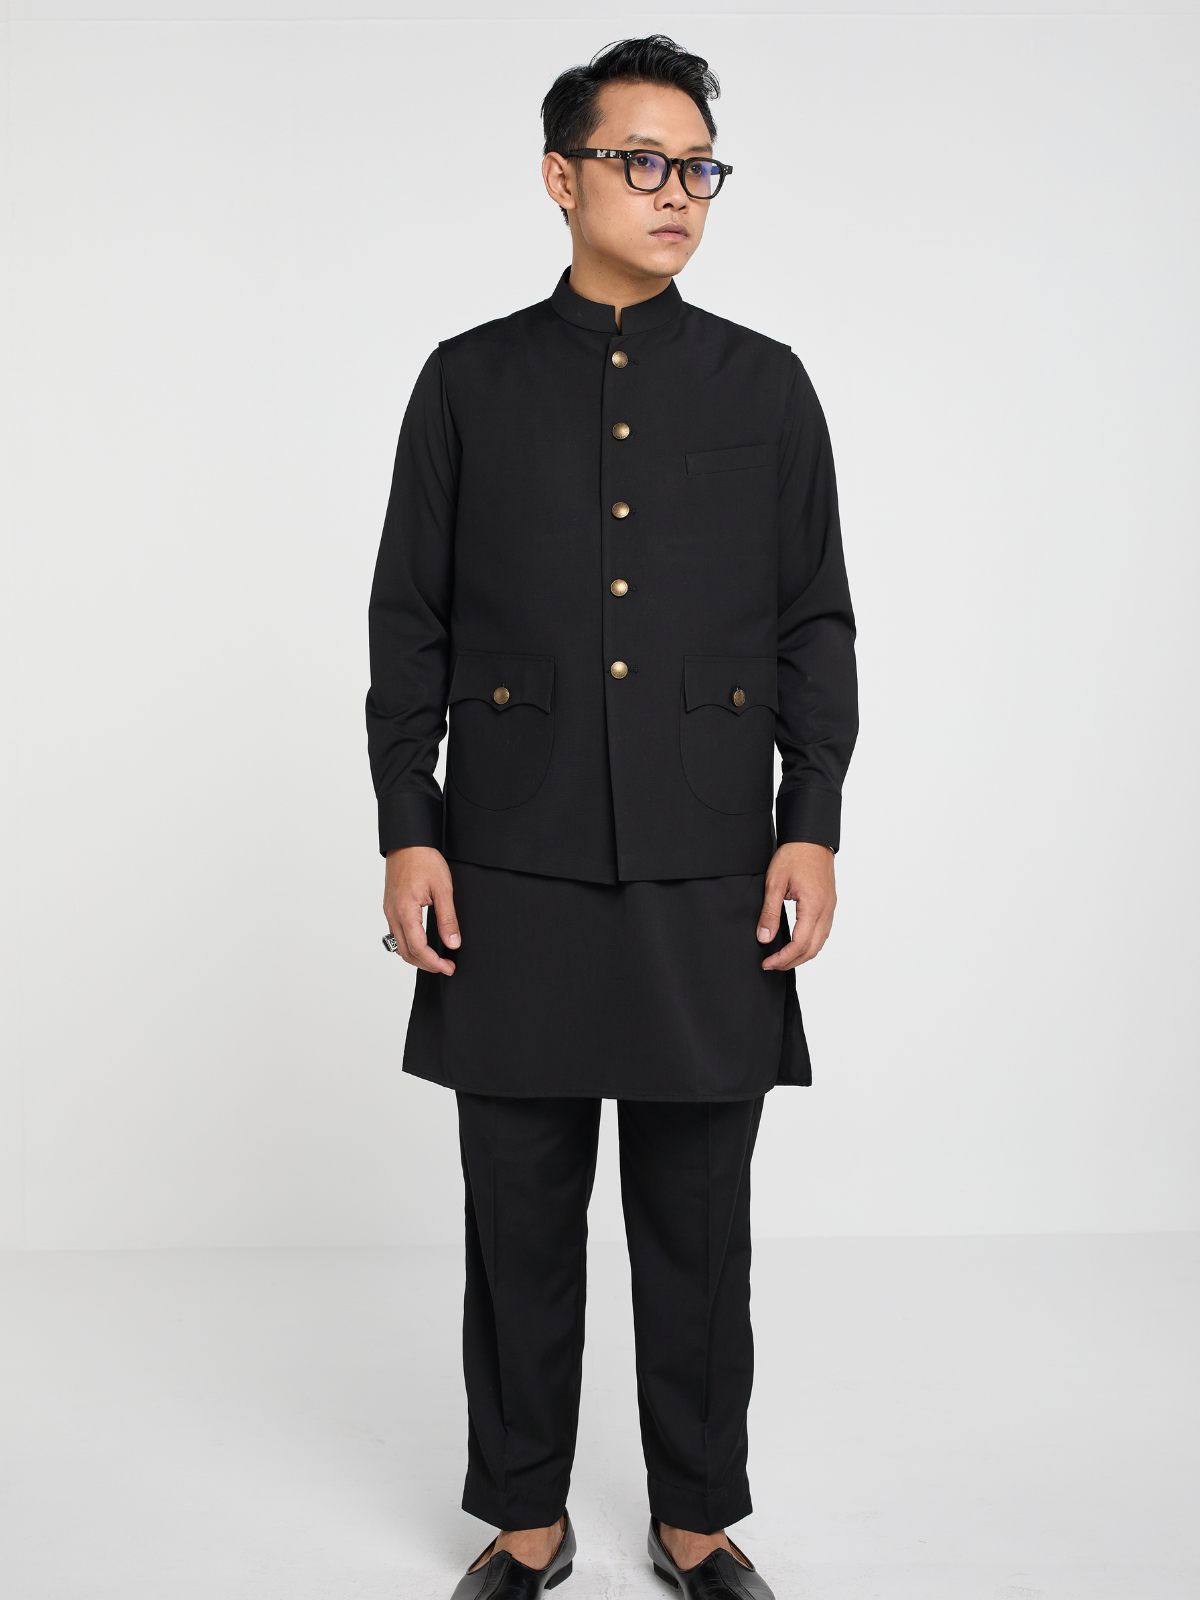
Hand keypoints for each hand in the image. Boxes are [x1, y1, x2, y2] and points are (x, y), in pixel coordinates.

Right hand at [383, 846, 459, 975]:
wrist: (407, 842)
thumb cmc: (424, 860)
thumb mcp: (443, 889)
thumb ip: (448, 919)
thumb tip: (452, 943)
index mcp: (405, 911)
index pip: (418, 948)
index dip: (434, 962)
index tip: (448, 967)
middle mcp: (393, 914)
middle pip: (406, 952)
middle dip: (426, 964)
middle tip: (446, 967)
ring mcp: (389, 911)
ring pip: (399, 945)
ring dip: (416, 957)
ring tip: (436, 959)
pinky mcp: (390, 907)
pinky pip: (396, 934)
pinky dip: (409, 945)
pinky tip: (423, 944)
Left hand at [757, 841, 835, 970]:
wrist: (811, 838)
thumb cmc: (793, 856)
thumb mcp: (774, 883)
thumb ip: (769, 913)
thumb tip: (764, 938)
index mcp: (813, 906)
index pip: (800, 944)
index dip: (783, 958)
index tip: (767, 963)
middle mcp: (826, 910)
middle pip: (812, 949)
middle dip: (792, 962)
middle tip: (772, 965)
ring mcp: (830, 908)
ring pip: (820, 942)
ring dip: (802, 954)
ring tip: (782, 957)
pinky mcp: (829, 904)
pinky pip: (823, 931)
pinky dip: (810, 943)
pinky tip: (796, 943)